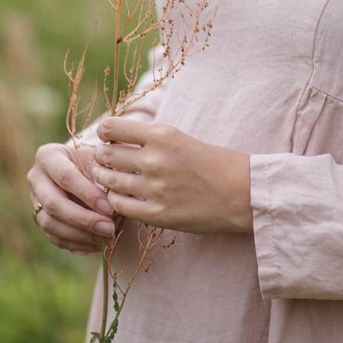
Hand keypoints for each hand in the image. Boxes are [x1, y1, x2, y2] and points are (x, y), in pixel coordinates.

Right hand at [27, 141, 117, 253]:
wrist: (85, 167)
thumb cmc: (96, 160)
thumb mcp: (101, 159)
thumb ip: (108, 173)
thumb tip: (120, 196)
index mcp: (48, 156)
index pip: (65, 177)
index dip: (87, 194)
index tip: (110, 208)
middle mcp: (36, 178)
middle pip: (54, 204)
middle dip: (83, 219)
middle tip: (109, 228)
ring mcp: (34, 201)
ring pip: (50, 224)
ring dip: (80, 235)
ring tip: (105, 237)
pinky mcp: (39, 220)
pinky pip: (54, 237)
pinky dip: (76, 244)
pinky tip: (96, 244)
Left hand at [92, 117, 252, 235]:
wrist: (241, 193)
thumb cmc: (214, 162)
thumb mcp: (181, 138)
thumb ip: (151, 138)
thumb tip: (117, 137)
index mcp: (163, 135)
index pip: (112, 128)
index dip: (104, 132)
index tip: (106, 136)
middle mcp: (155, 160)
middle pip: (107, 155)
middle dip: (101, 155)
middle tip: (103, 157)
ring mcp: (155, 189)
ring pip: (109, 181)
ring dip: (104, 177)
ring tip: (107, 176)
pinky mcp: (157, 214)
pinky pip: (120, 205)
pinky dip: (115, 200)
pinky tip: (120, 196)